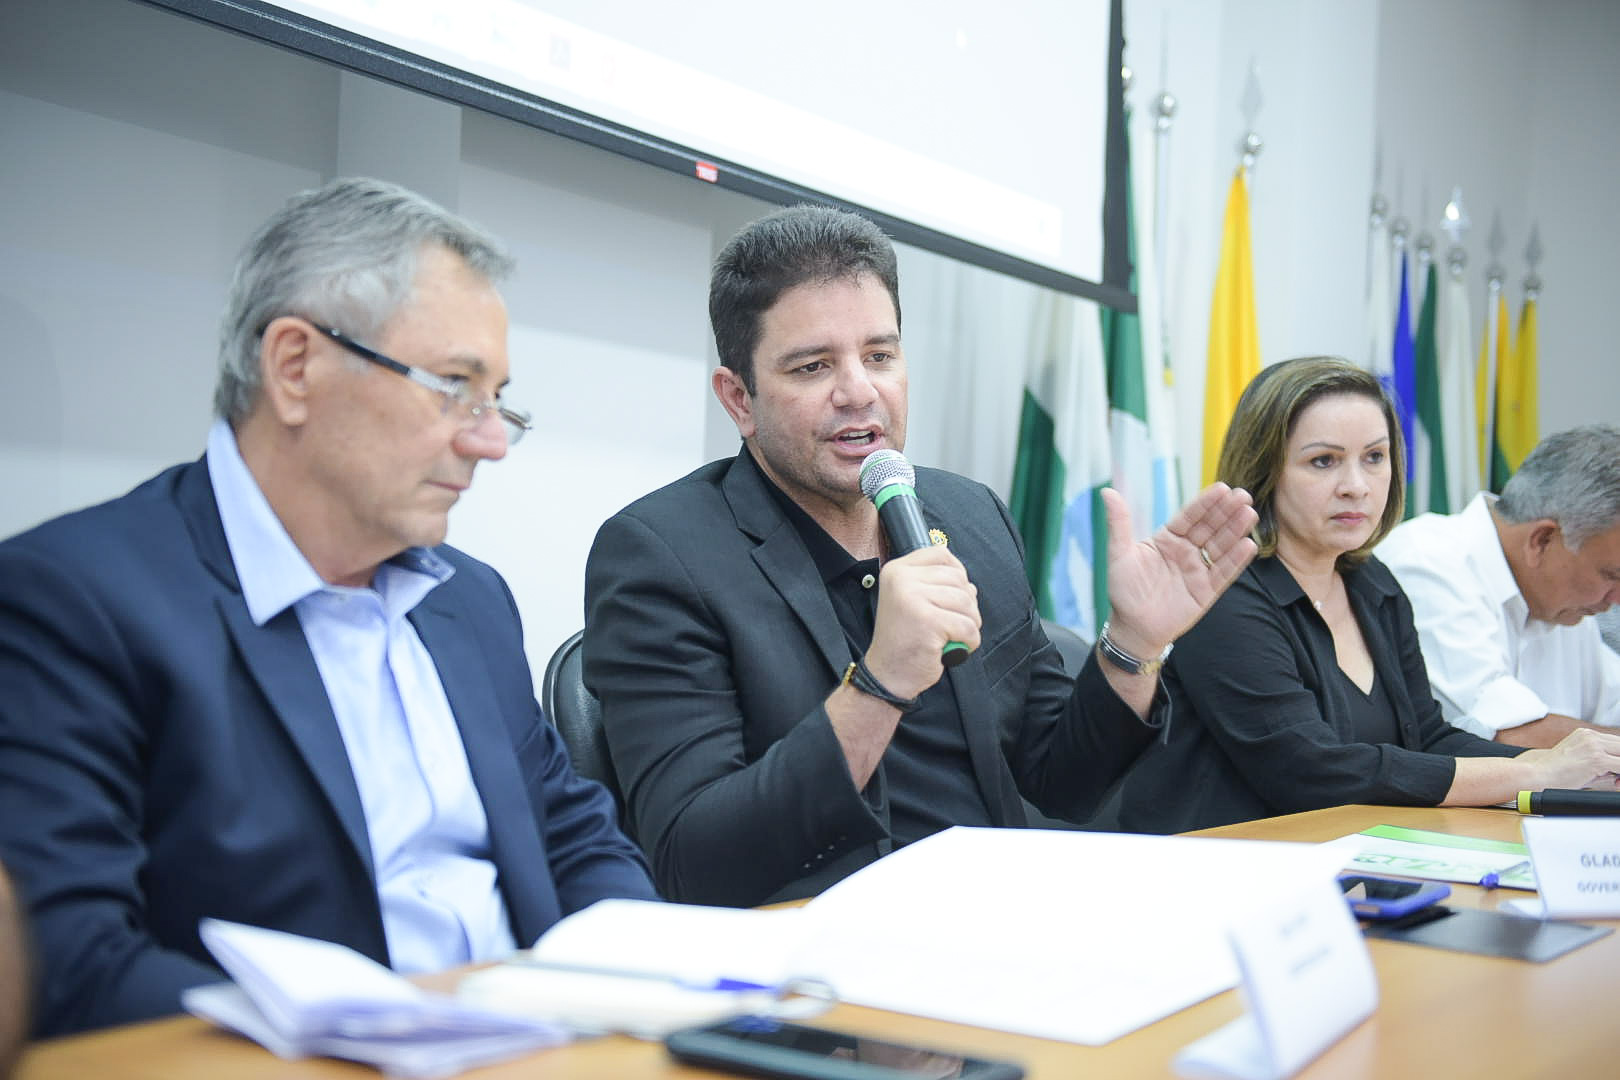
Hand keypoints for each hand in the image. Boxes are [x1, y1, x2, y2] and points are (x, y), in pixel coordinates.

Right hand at [864, 544, 981, 699]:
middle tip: (952, 624)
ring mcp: (913, 599)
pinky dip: (969, 640)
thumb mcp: (911, 600)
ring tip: (953, 636)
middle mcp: (901, 580)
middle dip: (966, 604)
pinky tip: (954, 647)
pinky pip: (968, 626)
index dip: (956, 572)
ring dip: (969, 623)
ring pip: (966, 601)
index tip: (951, 597)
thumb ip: (934, 584)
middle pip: (958, 578)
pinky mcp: (928, 621)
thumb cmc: (905, 639)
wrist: (887, 674)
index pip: (940, 554)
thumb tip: (969, 584)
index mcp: (896, 570)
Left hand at [1101, 483, 1257, 658]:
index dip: (1206, 503)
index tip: (1223, 488)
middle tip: (1244, 495)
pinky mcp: (1207, 591)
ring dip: (1235, 530)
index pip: (1190, 516)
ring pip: (1221, 547)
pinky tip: (1248, 545)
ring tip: (1249, 514)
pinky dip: (1236, 560)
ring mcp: (1198, 570)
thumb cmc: (1123, 590)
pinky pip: (1224, 573)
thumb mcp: (1119, 554)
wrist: (1132, 627)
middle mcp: (1186, 551)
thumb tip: (1107, 491)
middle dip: (1227, 511)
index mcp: (1167, 539)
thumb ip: (1118, 523)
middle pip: (1210, 528)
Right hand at [1521, 728, 1619, 790]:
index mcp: (1585, 734)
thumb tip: (1618, 778)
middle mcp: (1590, 736)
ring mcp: (1594, 746)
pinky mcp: (1597, 759)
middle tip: (1617, 778)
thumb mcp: (1579, 762)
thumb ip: (1601, 766)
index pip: (1615, 743)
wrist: (1536, 776)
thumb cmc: (1553, 774)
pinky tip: (1616, 782)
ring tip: (1616, 780)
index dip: (1618, 756)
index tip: (1616, 771)